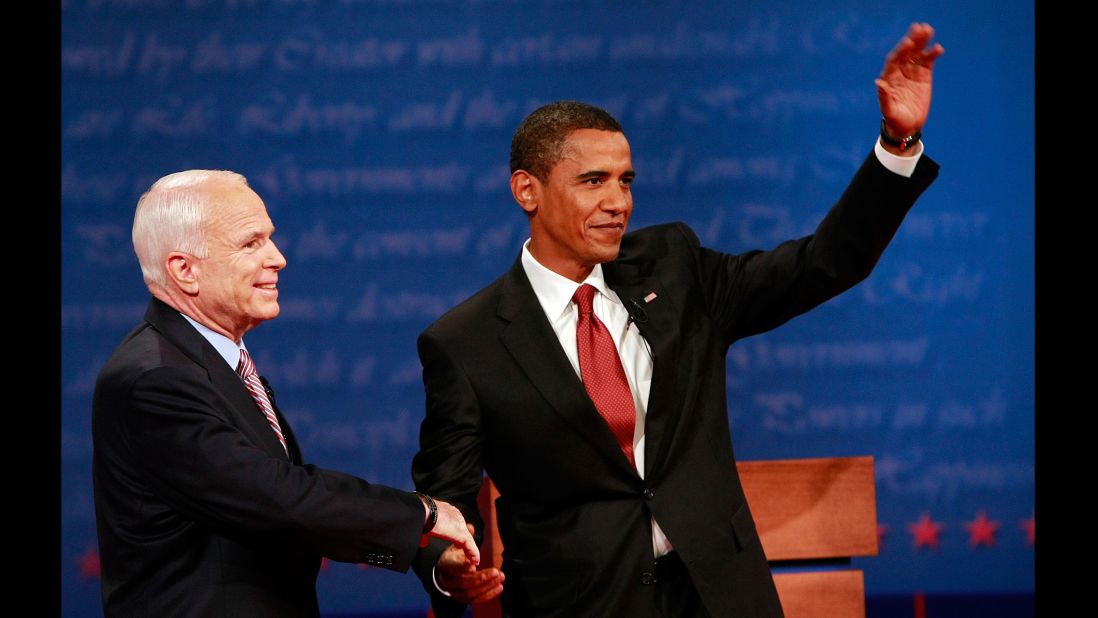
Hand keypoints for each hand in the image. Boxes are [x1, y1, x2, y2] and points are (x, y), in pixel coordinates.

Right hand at [422, 498, 480, 567]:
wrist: (422, 512)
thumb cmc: (420, 516)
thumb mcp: (423, 527)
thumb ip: (426, 535)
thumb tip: (424, 543)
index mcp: (445, 511)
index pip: (453, 523)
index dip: (455, 533)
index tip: (456, 542)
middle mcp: (454, 515)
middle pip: (462, 530)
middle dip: (465, 542)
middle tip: (467, 553)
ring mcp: (459, 524)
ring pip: (467, 539)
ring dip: (470, 550)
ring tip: (474, 560)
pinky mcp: (461, 533)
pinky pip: (470, 545)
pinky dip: (473, 553)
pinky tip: (475, 560)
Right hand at [435, 525, 504, 604]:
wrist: (446, 572)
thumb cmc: (455, 556)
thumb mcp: (457, 545)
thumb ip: (465, 538)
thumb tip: (470, 527)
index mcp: (445, 564)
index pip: (452, 567)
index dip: (462, 566)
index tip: (475, 563)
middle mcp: (448, 581)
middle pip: (463, 582)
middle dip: (481, 577)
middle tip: (496, 571)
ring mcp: (454, 592)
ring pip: (469, 593)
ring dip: (487, 586)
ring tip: (500, 578)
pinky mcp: (462, 599)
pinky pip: (475, 601)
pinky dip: (488, 595)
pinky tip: (499, 587)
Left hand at [876, 22, 944, 139]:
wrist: (907, 127)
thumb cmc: (895, 120)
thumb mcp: (889, 111)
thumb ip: (884, 97)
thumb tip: (878, 82)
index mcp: (889, 78)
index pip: (894, 60)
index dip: (900, 51)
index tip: (907, 43)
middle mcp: (899, 72)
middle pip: (906, 53)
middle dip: (912, 40)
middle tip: (920, 27)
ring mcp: (912, 72)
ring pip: (917, 53)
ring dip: (922, 41)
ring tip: (929, 29)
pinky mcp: (924, 75)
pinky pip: (928, 61)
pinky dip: (933, 54)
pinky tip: (938, 48)